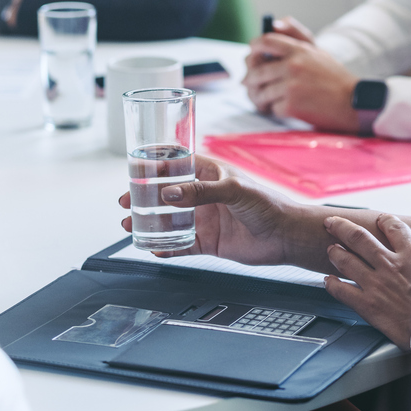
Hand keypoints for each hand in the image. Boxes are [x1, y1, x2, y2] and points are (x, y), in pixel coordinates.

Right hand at [118, 155, 326, 267]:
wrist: (286, 237)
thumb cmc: (268, 204)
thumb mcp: (234, 190)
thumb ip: (201, 192)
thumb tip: (168, 193)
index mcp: (208, 173)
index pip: (176, 162)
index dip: (154, 162)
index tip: (133, 164)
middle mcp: (202, 195)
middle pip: (164, 193)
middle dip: (141, 196)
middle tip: (124, 202)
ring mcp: (203, 219)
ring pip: (167, 220)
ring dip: (147, 222)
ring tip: (129, 226)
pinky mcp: (208, 242)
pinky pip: (180, 245)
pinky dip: (165, 247)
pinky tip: (152, 248)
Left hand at [244, 30, 359, 131]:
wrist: (354, 103)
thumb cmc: (335, 78)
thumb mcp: (318, 52)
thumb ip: (296, 36)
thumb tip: (275, 22)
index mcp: (299, 51)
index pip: (265, 41)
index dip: (254, 48)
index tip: (252, 54)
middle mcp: (293, 66)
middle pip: (257, 71)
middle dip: (251, 79)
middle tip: (249, 83)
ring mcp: (291, 87)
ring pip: (261, 91)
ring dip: (261, 97)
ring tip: (265, 100)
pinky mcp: (292, 106)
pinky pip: (272, 108)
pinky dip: (275, 110)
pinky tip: (283, 109)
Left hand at [321, 214, 410, 347]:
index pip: (393, 226)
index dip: (384, 220)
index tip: (378, 219)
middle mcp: (392, 264)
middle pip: (358, 237)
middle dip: (341, 226)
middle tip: (331, 222)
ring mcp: (377, 284)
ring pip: (345, 260)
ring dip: (335, 252)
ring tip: (330, 249)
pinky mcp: (368, 306)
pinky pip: (342, 292)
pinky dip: (332, 285)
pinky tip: (328, 282)